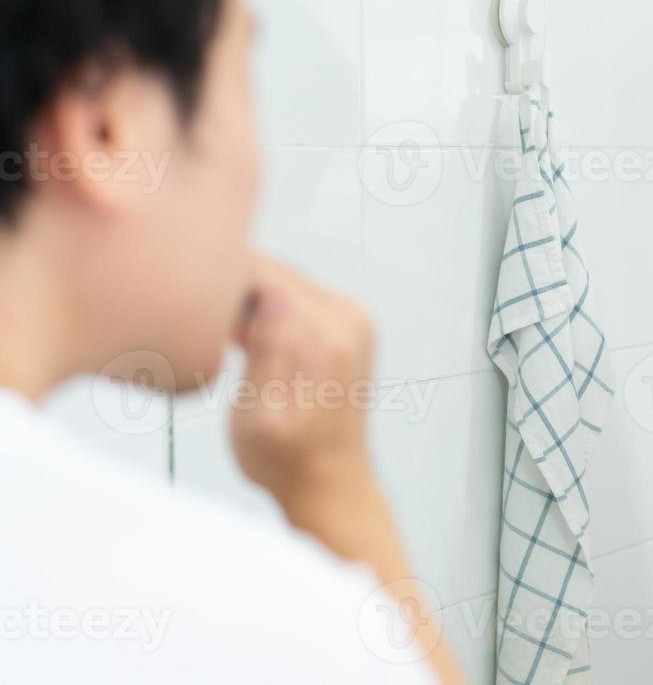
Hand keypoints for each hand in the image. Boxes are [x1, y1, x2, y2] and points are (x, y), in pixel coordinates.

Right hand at [229, 255, 379, 515]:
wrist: (330, 481)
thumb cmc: (284, 458)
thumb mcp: (255, 414)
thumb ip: (264, 350)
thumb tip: (266, 299)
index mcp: (320, 335)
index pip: (259, 271)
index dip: (221, 286)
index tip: (198, 315)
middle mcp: (345, 316)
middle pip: (274, 270)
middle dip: (237, 291)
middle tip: (213, 332)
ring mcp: (353, 317)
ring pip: (285, 280)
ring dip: (254, 300)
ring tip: (235, 342)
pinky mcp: (351, 323)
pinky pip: (300, 294)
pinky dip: (272, 309)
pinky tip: (256, 341)